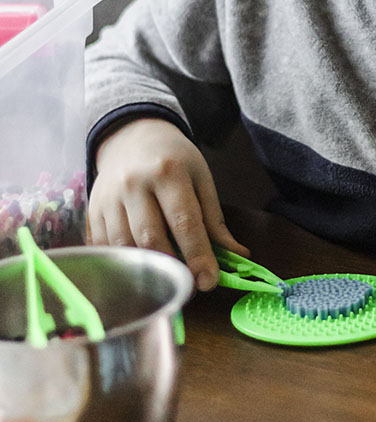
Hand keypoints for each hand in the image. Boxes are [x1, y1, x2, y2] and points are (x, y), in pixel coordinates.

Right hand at [88, 118, 247, 290]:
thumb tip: (237, 254)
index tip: (209, 281)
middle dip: (173, 268)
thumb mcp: (200, 178)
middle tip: (189, 284)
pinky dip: (124, 263)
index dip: (198, 256)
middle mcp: (134, 184)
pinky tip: (140, 268)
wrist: (132, 137)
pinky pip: (105, 248)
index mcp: (167, 172)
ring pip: (125, 247)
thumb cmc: (173, 159)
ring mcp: (108, 198)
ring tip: (166, 278)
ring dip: (147, 269)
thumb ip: (214, 218)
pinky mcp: (92, 212)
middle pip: (152, 239)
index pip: (184, 222)